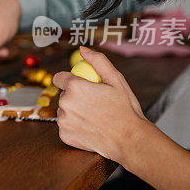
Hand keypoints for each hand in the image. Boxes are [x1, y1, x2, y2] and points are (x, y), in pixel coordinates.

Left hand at [51, 46, 147, 160]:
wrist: (130, 140)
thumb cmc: (125, 110)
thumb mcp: (116, 80)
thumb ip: (97, 61)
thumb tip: (82, 49)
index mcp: (75, 87)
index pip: (59, 78)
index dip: (70, 80)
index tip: (80, 85)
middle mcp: (65, 103)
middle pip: (63, 95)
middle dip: (75, 97)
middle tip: (94, 104)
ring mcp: (63, 121)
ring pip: (64, 111)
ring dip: (74, 111)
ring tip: (94, 116)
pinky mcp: (64, 135)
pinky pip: (65, 126)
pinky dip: (74, 126)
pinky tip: (90, 127)